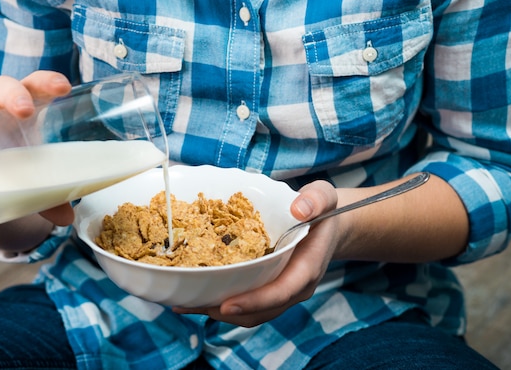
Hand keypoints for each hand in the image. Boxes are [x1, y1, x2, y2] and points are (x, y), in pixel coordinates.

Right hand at [0, 71, 74, 243]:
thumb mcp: (37, 176)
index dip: (47, 81)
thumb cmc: (19, 163)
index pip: (35, 85)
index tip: (64, 88)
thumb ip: (52, 195)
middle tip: (25, 111)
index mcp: (24, 106)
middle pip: (2, 88)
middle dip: (14, 95)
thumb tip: (67, 218)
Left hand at [173, 179, 339, 326]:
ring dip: (216, 311)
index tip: (225, 305)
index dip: (253, 301)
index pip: (280, 293)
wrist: (327, 226)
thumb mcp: (323, 197)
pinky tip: (195, 294)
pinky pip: (246, 303)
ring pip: (249, 313)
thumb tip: (298, 208)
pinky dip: (220, 302)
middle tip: (189, 304)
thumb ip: (316, 200)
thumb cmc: (322, 211)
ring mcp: (280, 292)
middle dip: (224, 311)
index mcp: (306, 269)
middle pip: (259, 311)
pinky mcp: (268, 288)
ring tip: (183, 303)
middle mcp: (293, 288)